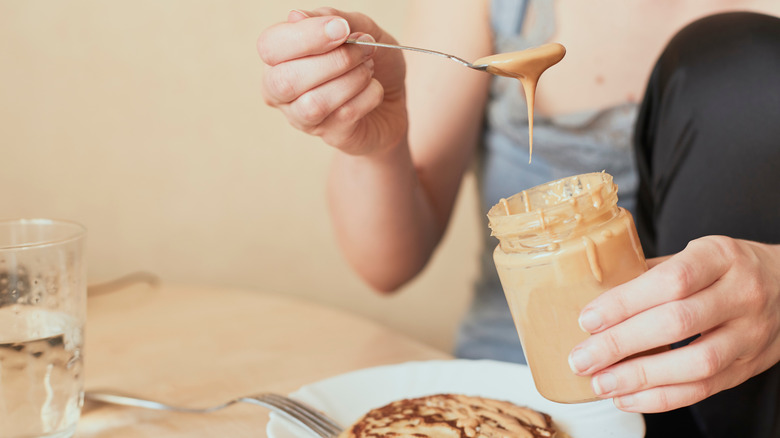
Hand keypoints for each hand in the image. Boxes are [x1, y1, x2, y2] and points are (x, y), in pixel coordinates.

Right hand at [257, 8, 407, 154]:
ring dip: (353, 79)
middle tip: (366, 47)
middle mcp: (282, 90)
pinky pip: (345, 115)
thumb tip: (296, 16)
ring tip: (370, 68)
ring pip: (315, 103)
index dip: (306, 36)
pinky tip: (375, 89)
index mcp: (279, 57)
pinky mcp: (330, 135)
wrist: (394, 98)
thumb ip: (330, 18)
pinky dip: (369, 96)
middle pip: (287, 80)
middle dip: (334, 60)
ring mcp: (303, 117)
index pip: (271, 47)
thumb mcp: (358, 28)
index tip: (342, 29)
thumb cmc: (370, 60)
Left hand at [568, 236, 779, 412]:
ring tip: (600, 383)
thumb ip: (652, 274)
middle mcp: (741, 294)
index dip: (626, 302)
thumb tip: (594, 298)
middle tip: (582, 358)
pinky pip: (704, 389)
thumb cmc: (725, 268)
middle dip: (622, 344)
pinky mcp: (749, 366)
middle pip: (677, 322)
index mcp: (720, 256)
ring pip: (695, 363)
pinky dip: (661, 398)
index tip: (588, 319)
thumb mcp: (696, 254)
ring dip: (640, 378)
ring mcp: (750, 333)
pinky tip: (627, 397)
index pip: (670, 280)